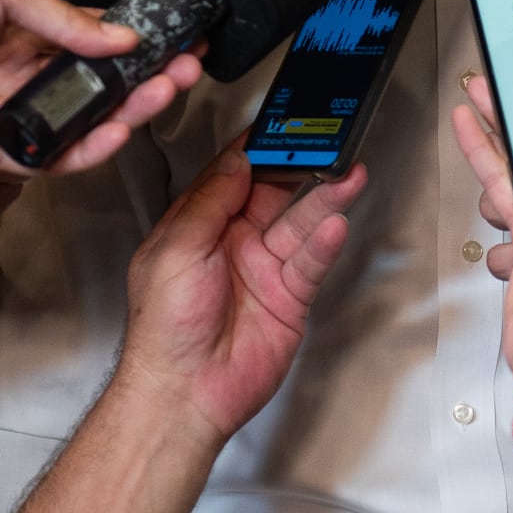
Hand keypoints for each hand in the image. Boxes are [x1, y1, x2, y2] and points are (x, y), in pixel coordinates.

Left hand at [0, 0, 201, 231]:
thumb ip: (59, 16)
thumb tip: (116, 35)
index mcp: (18, 26)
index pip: (92, 39)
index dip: (136, 43)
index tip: (174, 41)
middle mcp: (15, 70)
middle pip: (97, 84)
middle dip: (146, 78)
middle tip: (185, 70)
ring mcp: (5, 110)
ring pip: (82, 122)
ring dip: (128, 112)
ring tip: (162, 94)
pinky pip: (48, 157)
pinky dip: (85, 149)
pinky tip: (115, 130)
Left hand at [121, 147, 365, 442]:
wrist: (184, 392)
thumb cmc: (163, 328)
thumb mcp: (175, 249)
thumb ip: (209, 201)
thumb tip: (236, 161)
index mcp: (198, 225)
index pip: (232, 173)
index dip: (256, 147)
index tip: (281, 121)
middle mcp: (233, 242)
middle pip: (274, 192)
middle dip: (301, 165)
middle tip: (328, 140)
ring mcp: (264, 268)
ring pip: (300, 222)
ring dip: (325, 197)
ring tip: (348, 174)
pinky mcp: (289, 297)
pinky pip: (311, 262)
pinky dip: (325, 243)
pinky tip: (336, 224)